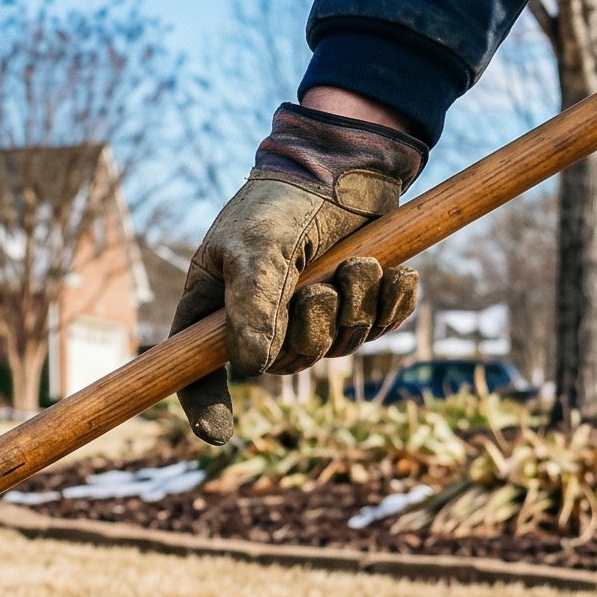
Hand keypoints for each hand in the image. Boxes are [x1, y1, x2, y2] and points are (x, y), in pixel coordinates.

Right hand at [173, 99, 425, 442]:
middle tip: (325, 287)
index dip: (203, 404)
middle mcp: (261, 316)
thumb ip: (253, 303)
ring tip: (363, 262)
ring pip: (337, 348)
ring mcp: (311, 313)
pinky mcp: (358, 304)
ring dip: (357, 308)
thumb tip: (253, 369)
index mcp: (216, 303)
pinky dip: (390, 306)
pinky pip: (377, 330)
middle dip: (314, 330)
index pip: (197, 368)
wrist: (348, 163)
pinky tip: (399, 275)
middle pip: (285, 362)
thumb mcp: (260, 245)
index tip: (218, 433)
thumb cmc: (286, 200)